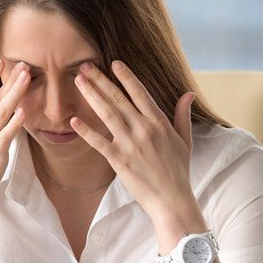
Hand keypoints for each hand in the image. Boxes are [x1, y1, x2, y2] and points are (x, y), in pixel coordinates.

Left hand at [71, 60, 195, 222]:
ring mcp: (130, 144)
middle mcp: (144, 129)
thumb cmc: (178, 171)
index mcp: (159, 123)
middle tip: (85, 65)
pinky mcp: (119, 161)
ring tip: (78, 81)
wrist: (172, 200)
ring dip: (91, 96)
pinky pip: (99, 142)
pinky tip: (74, 120)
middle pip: (118, 99)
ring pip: (107, 114)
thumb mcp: (185, 140)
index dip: (126, 77)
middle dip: (101, 80)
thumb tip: (188, 94)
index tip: (114, 62)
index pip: (140, 93)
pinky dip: (86, 131)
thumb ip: (183, 115)